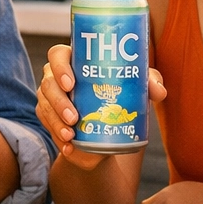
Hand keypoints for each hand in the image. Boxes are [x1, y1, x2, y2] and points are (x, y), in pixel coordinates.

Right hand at [37, 43, 165, 170]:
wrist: (110, 131)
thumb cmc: (122, 96)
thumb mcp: (137, 89)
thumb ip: (149, 84)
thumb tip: (158, 91)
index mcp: (74, 61)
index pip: (58, 55)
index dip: (60, 67)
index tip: (71, 84)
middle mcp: (57, 78)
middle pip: (48, 83)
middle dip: (58, 101)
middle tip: (74, 117)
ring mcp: (50, 98)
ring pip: (44, 106)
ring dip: (55, 121)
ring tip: (70, 135)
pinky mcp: (49, 119)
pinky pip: (47, 126)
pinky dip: (57, 138)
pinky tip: (68, 148)